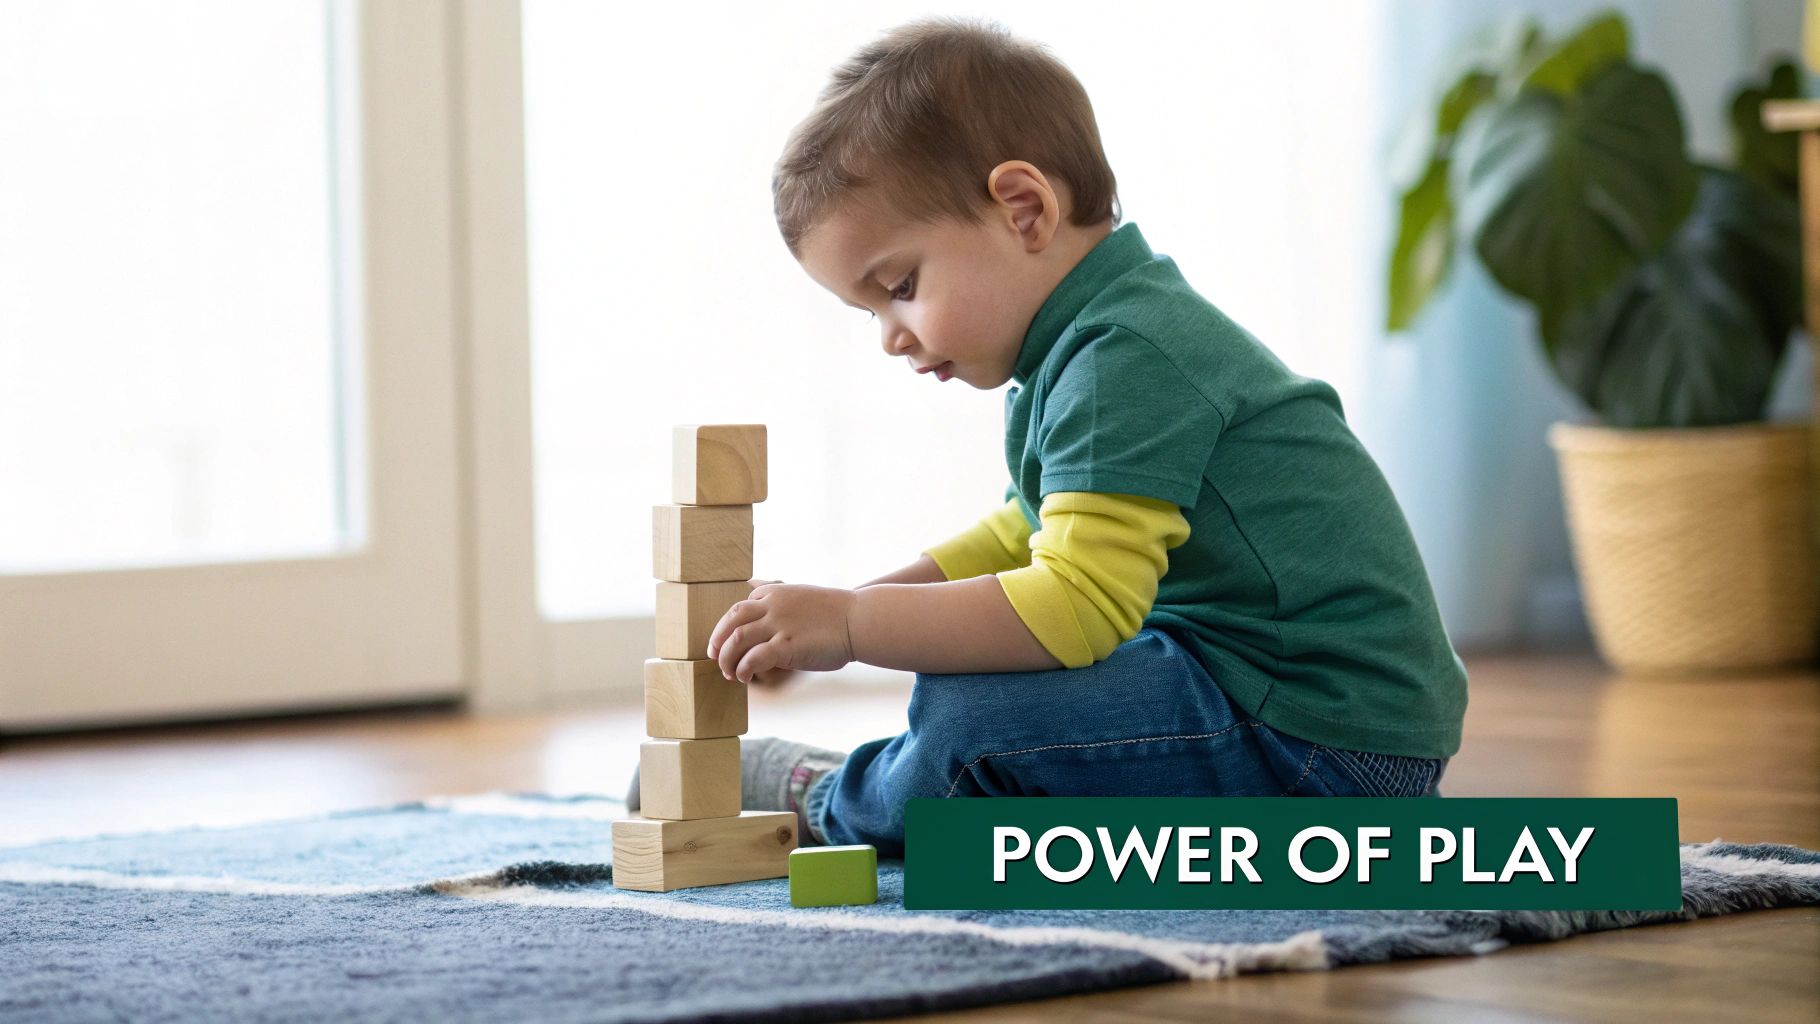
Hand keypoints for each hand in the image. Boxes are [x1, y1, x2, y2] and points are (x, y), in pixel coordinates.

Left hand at [708, 583, 855, 683]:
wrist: (860, 620)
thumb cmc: (835, 612)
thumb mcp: (800, 594)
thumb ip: (775, 595)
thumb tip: (753, 586)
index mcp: (774, 592)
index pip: (739, 608)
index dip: (727, 628)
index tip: (725, 643)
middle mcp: (773, 605)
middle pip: (731, 621)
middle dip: (717, 641)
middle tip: (714, 657)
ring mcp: (779, 625)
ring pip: (736, 640)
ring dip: (727, 659)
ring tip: (730, 673)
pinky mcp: (787, 646)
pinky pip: (753, 658)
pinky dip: (743, 669)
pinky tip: (745, 677)